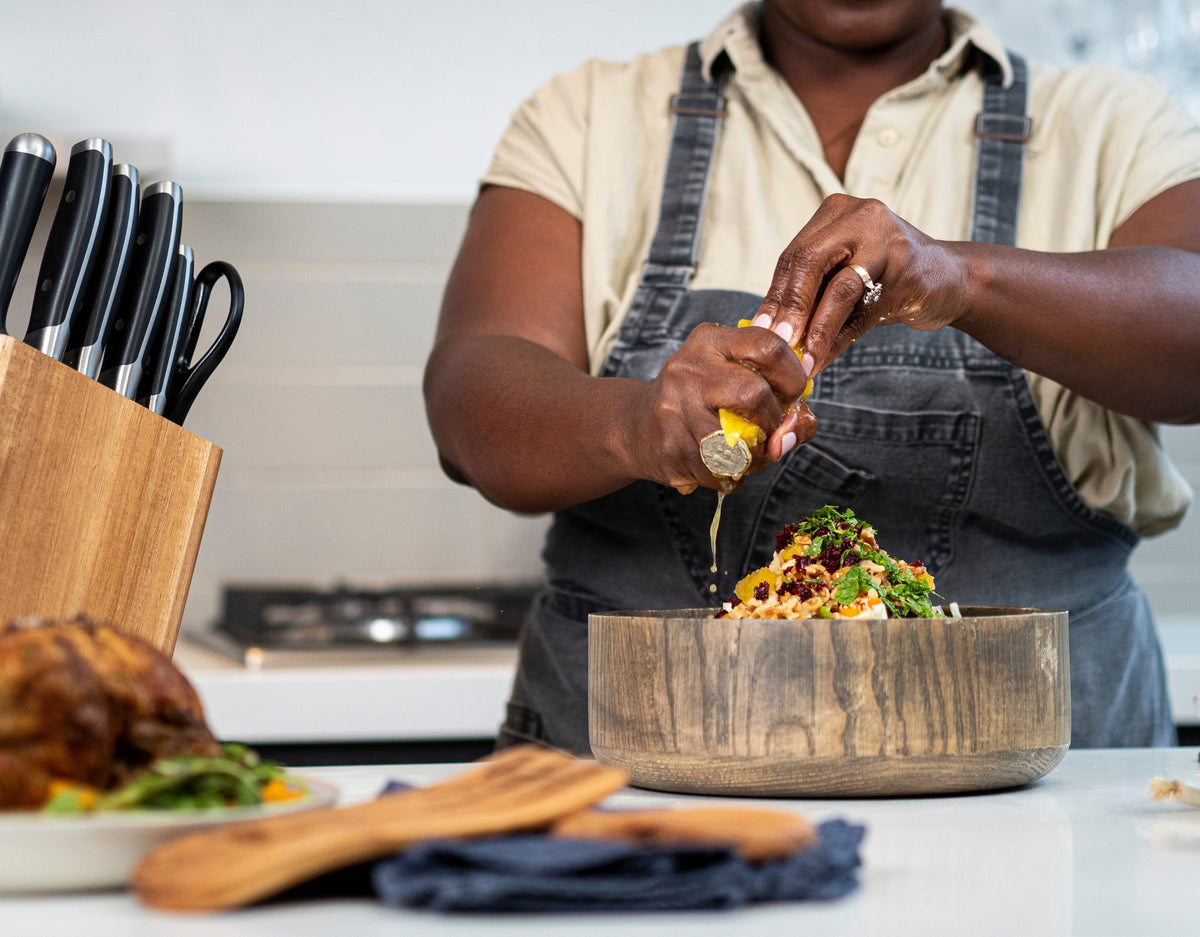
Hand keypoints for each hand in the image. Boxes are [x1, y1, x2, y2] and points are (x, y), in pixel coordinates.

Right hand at [626, 321, 816, 493]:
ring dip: (753, 459)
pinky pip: (718, 472)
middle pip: (753, 395)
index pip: (768, 346)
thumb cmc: (700, 399)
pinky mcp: (669, 446)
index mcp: (710, 341)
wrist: (634, 425)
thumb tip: (793, 430)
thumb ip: (779, 396)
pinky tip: (719, 465)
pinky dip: (729, 476)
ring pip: (738, 446)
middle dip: (774, 421)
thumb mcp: (733, 377)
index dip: (793, 376)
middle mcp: (688, 368)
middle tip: (770, 430)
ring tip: (745, 454)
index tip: (793, 394)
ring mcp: (674, 408)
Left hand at [752, 194, 968, 372]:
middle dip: (789, 309)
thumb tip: (770, 337)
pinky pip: (864, 308)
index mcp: (836, 213)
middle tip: (774, 346)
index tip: (757, 331)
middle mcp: (860, 215)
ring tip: (799, 360)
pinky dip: (839, 337)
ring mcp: (887, 238)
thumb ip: (811, 299)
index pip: (794, 256)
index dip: (774, 297)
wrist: (952, 279)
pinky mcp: (908, 268)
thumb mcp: (844, 282)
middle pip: (809, 261)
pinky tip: (823, 358)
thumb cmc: (887, 282)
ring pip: (838, 286)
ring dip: (815, 328)